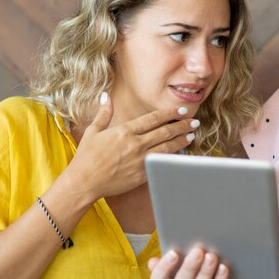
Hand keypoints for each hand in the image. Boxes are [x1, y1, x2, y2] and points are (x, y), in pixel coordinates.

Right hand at [56, 93, 198, 200]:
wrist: (84, 182)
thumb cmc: (86, 157)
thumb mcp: (93, 131)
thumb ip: (104, 113)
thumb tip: (105, 96)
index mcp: (125, 131)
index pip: (153, 119)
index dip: (170, 114)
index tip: (181, 111)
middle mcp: (135, 144)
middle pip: (164, 132)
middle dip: (181, 126)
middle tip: (194, 122)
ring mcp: (140, 160)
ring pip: (166, 148)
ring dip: (181, 140)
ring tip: (191, 135)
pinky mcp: (141, 174)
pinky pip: (161, 163)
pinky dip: (172, 158)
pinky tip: (179, 154)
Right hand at [148, 247, 229, 278]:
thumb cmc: (187, 278)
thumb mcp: (173, 272)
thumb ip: (163, 266)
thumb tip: (152, 262)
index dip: (164, 268)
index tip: (174, 253)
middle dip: (189, 268)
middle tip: (198, 251)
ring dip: (205, 273)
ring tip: (211, 257)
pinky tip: (223, 269)